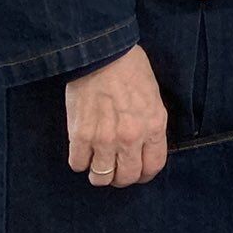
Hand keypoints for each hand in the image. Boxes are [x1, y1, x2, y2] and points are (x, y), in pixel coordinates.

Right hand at [64, 45, 166, 188]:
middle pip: (127, 177)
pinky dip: (80, 161)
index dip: (145, 173)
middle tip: (116, 169)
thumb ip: (149, 124)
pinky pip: (78, 165)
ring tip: (98, 161)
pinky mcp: (80, 136)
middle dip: (122, 178)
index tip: (138, 171)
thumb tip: (143, 145)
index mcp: (154, 125)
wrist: (103, 55)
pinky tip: (83, 149)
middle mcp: (131, 138)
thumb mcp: (152, 97)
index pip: (153, 166)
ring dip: (99, 173)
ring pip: (100, 178)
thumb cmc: (131, 69)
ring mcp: (104, 139)